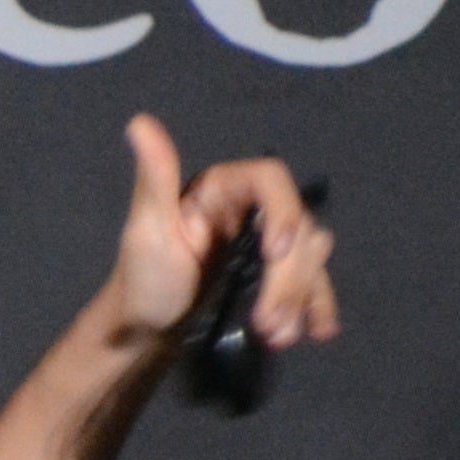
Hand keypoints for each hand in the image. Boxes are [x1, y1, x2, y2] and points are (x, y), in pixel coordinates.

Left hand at [102, 115, 338, 356]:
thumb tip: (138, 123)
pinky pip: (313, 279)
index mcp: (223, 188)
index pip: (271, 179)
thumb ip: (154, 180)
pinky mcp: (276, 272)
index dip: (283, 210)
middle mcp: (251, 207)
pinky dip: (319, 303)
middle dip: (287, 277)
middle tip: (265, 322)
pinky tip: (320, 329)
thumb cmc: (141, 279)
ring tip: (275, 336)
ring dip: (300, 296)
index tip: (274, 253)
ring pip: (310, 253)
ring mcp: (267, 240)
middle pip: (296, 224)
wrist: (143, 328)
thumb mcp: (145, 231)